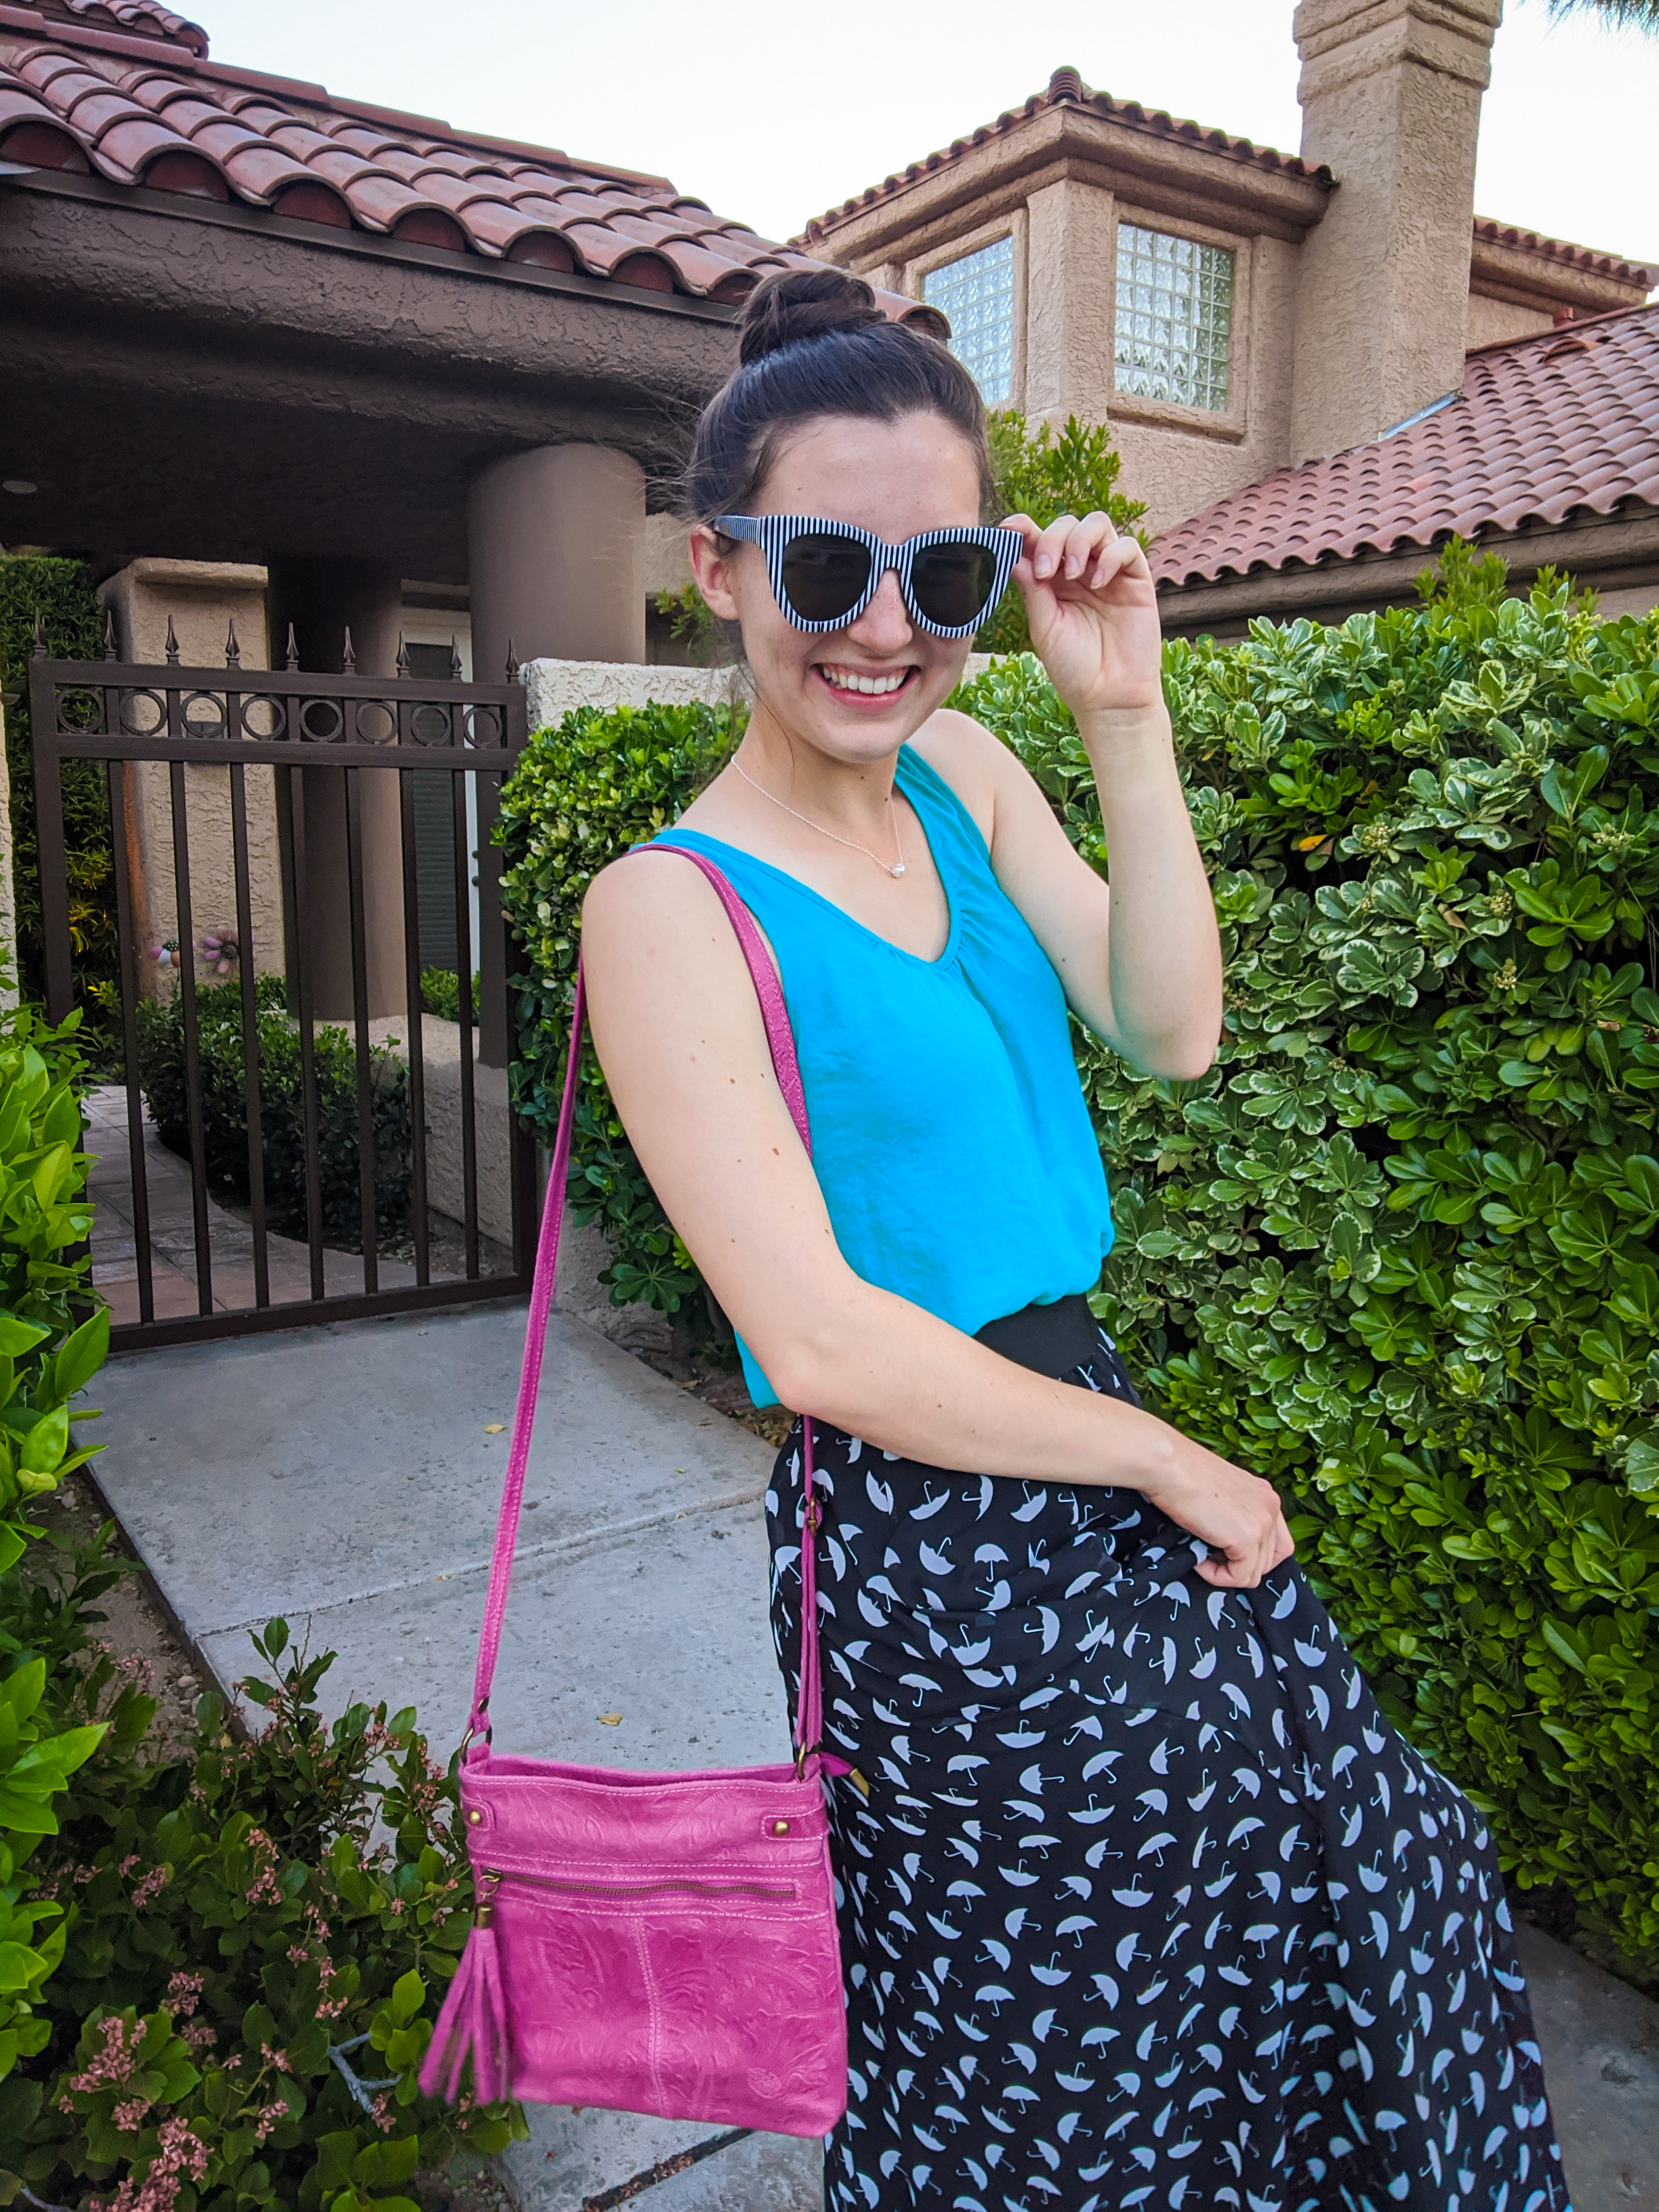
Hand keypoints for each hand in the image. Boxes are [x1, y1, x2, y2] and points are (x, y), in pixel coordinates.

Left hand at [1003, 510, 1163, 720]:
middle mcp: (1080, 571)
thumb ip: (1033, 591)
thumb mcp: (1045, 628)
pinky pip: (1127, 547)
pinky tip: (1097, 584)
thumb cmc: (1073, 668)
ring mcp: (1109, 573)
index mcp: (1052, 580)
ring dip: (1079, 540)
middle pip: (1068, 525)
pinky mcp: (1136, 581)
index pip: (1039, 540)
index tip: (1008, 530)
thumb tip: (1014, 555)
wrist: (1109, 698)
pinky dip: (1109, 557)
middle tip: (1045, 572)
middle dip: (1052, 538)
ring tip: (1070, 574)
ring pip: (1098, 525)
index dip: (1024, 528)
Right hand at [1142, 1428, 1294, 1588]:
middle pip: (1269, 1560)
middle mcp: (1271, 1508)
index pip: (1277, 1542)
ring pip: (1255, 1572)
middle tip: (1209, 1554)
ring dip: (1226, 1571)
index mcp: (1265, 1495)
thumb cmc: (1181, 1471)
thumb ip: (1234, 1513)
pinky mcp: (1246, 1539)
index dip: (1254, 1556)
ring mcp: (1262, 1524)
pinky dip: (1217, 1576)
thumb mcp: (1220, 1491)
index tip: (1226, 1552)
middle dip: (1239, 1565)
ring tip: (1200, 1554)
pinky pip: (1239, 1577)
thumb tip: (1225, 1541)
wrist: (1168, 1464)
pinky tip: (1198, 1560)